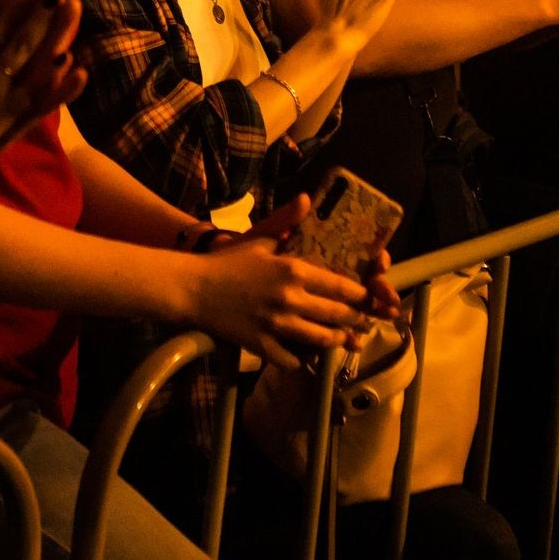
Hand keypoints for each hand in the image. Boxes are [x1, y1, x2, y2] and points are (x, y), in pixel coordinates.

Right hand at [186, 195, 376, 366]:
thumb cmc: (228, 261)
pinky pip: (290, 359)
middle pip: (336, 315)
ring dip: (335, 340)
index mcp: (293, 270)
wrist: (193, 287)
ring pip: (319, 339)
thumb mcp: (260, 238)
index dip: (358, 295)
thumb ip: (287, 221)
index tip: (365, 298)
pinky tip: (305, 357)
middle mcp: (291, 299)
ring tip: (341, 339)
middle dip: (353, 319)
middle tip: (359, 321)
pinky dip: (300, 360)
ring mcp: (277, 325)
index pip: (340, 286)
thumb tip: (306, 199)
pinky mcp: (262, 344)